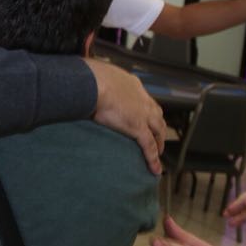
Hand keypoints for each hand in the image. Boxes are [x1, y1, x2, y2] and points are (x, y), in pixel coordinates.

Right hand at [85, 58, 165, 174]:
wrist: (95, 83)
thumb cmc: (90, 77)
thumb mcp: (96, 76)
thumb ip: (96, 82)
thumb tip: (86, 84)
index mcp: (131, 84)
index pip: (144, 98)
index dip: (147, 108)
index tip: (146, 114)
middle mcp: (141, 98)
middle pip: (156, 115)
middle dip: (158, 126)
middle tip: (158, 135)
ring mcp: (142, 114)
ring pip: (157, 130)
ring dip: (159, 141)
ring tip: (158, 152)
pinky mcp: (138, 128)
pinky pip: (149, 146)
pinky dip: (153, 158)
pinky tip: (155, 169)